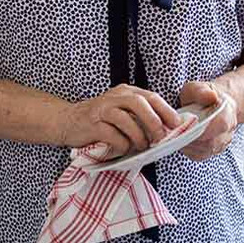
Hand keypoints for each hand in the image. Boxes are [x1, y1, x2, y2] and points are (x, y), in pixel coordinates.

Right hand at [59, 84, 181, 157]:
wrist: (67, 121)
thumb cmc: (100, 120)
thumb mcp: (121, 112)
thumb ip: (139, 117)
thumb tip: (165, 131)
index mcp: (126, 92)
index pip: (151, 97)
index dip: (166, 111)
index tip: (177, 125)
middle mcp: (114, 97)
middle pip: (139, 103)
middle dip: (153, 121)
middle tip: (160, 137)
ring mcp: (102, 109)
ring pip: (125, 119)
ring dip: (137, 136)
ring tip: (141, 147)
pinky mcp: (92, 124)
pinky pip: (111, 134)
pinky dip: (121, 144)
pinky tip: (123, 150)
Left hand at [179, 81, 238, 160]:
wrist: (211, 104)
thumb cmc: (202, 96)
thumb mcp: (197, 87)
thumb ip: (202, 91)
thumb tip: (210, 96)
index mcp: (227, 112)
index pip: (220, 124)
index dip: (200, 128)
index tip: (183, 126)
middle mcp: (228, 130)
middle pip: (209, 141)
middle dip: (189, 138)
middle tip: (175, 131)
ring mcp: (222, 143)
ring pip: (203, 150)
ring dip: (187, 144)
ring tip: (177, 134)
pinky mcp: (213, 151)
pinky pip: (199, 155)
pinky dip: (187, 149)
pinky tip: (182, 139)